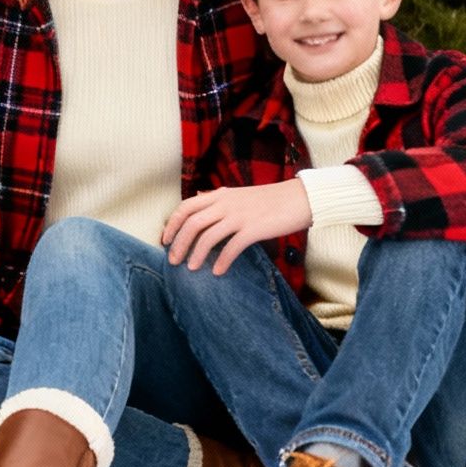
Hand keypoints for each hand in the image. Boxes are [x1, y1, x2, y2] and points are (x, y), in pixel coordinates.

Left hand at [160, 180, 313, 274]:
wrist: (300, 198)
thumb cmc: (270, 199)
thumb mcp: (239, 194)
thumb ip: (218, 198)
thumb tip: (199, 197)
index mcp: (220, 195)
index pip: (186, 207)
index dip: (172, 224)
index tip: (165, 240)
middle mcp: (226, 204)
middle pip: (192, 224)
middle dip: (179, 244)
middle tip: (173, 261)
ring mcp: (239, 216)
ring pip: (208, 237)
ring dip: (196, 255)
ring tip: (191, 269)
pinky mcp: (254, 229)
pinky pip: (231, 248)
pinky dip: (222, 261)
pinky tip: (217, 271)